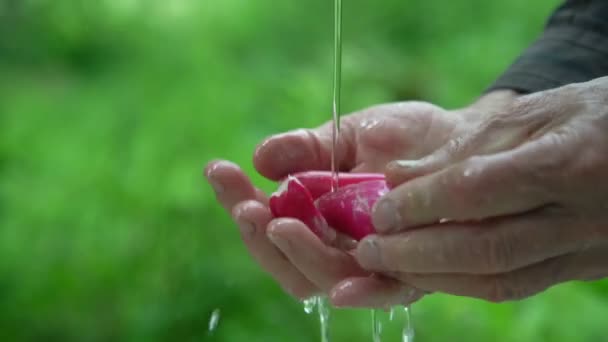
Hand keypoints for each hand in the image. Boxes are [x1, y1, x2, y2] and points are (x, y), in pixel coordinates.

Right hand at [205, 99, 496, 306]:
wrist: (464, 139)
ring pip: (323, 281)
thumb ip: (307, 148)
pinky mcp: (412, 273)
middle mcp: (340, 248)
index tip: (219, 169)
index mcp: (317, 219)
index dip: (239, 202)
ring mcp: (373, 264)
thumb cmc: (403, 139)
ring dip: (296, 257)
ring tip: (277, 223)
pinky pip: (382, 291)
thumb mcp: (349, 135)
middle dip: (261, 238)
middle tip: (247, 207)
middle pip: (288, 264)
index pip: (269, 224)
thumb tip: (260, 158)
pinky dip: (359, 290)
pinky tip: (339, 285)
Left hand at [347, 77, 607, 302]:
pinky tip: (428, 273)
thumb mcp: (527, 115)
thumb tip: (396, 177)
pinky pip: (515, 286)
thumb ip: (461, 148)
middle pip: (484, 249)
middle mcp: (579, 216)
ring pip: (498, 279)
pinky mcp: (579, 268)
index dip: (420, 204)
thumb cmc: (584, 117)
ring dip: (433, 278)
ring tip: (387, 266)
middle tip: (369, 251)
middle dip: (416, 254)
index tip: (380, 212)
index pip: (477, 190)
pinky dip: (463, 283)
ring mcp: (584, 250)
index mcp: (566, 162)